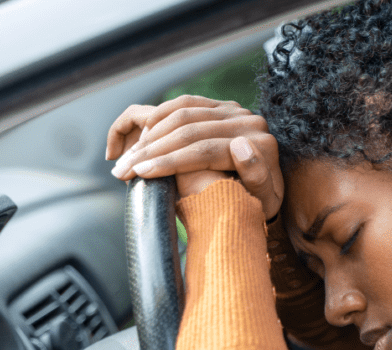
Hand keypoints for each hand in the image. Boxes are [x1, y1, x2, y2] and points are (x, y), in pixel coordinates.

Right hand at [105, 95, 282, 217]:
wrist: (269, 189)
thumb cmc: (263, 204)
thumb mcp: (266, 202)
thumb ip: (257, 178)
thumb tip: (240, 145)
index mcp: (261, 144)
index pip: (206, 150)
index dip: (170, 162)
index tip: (140, 174)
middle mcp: (249, 121)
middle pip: (190, 130)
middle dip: (152, 150)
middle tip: (122, 169)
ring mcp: (234, 110)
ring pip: (184, 113)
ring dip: (151, 134)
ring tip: (127, 156)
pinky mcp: (222, 105)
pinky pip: (185, 102)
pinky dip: (161, 114)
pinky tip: (142, 133)